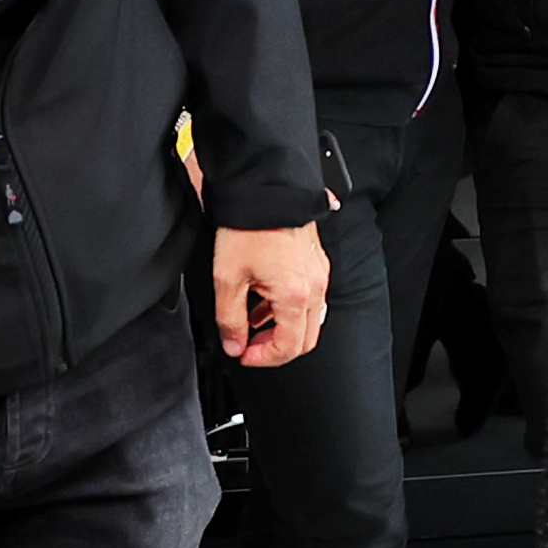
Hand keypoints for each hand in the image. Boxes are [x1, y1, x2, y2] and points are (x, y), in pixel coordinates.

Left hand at [214, 222, 330, 366]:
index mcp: (295, 296)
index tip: (244, 355)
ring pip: (309, 320)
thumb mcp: (228, 278)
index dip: (263, 359)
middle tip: (250, 346)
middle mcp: (314, 287)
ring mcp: (319, 274)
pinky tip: (264, 300)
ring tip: (252, 322)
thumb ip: (230, 319)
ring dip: (282, 328)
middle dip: (276, 349)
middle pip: (305, 340)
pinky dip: (288, 309)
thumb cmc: (249, 227)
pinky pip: (309, 298)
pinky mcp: (316, 263)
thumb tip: (234, 344)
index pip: (288, 348)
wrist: (266, 189)